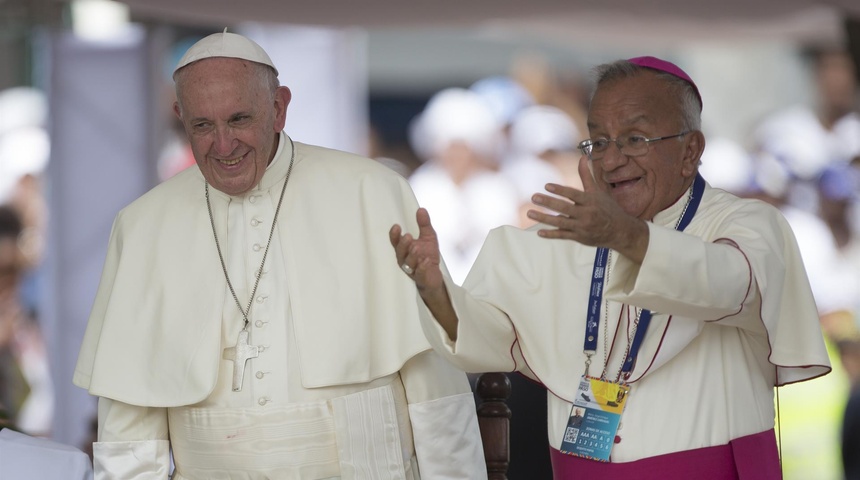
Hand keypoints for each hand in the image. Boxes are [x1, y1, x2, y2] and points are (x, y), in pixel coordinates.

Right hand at [390, 208, 459, 339]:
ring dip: (412, 255)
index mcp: (404, 249)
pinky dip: (423, 268)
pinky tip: (427, 261)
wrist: (434, 276)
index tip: (396, 226)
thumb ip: (424, 224)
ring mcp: (412, 270)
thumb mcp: (428, 237)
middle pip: (400, 253)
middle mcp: (405, 259)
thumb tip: (421, 209)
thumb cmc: (427, 256)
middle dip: (403, 245)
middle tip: (408, 237)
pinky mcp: (421, 278)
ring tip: (417, 248)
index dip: (394, 235)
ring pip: (408, 263)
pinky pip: (420, 273)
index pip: (396, 242)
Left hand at [526, 156, 647, 262]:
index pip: (573, 194)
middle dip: (548, 202)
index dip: (560, 190)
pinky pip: (563, 236)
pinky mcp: (579, 237)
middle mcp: (586, 214)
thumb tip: (582, 157)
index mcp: (590, 201)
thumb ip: (586, 176)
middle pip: (564, 208)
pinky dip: (551, 234)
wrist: (620, 231)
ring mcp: (582, 227)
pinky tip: (539, 232)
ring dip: (544, 218)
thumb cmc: (608, 208)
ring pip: (560, 223)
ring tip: (530, 213)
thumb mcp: (598, 191)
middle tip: (534, 197)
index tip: (547, 186)